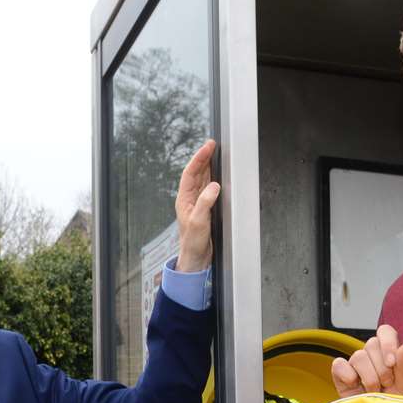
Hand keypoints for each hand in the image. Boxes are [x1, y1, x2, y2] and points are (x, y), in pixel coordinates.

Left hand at [174, 139, 218, 272]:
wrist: (195, 257)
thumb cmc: (193, 242)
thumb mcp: (199, 222)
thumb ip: (205, 202)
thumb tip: (214, 186)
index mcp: (184, 199)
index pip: (190, 173)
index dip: (198, 158)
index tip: (208, 147)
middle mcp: (189, 198)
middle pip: (196, 173)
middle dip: (203, 158)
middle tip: (212, 145)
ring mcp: (197, 203)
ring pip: (202, 179)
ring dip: (208, 166)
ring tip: (215, 154)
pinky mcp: (204, 208)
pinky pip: (208, 188)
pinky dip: (213, 178)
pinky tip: (218, 174)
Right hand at [331, 325, 402, 397]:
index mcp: (389, 352)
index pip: (385, 332)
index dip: (388, 343)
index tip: (392, 363)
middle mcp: (371, 355)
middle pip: (372, 344)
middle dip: (382, 368)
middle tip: (387, 384)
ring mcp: (355, 365)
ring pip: (358, 356)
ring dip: (369, 376)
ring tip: (375, 391)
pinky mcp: (341, 376)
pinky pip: (339, 364)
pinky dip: (347, 373)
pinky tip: (355, 384)